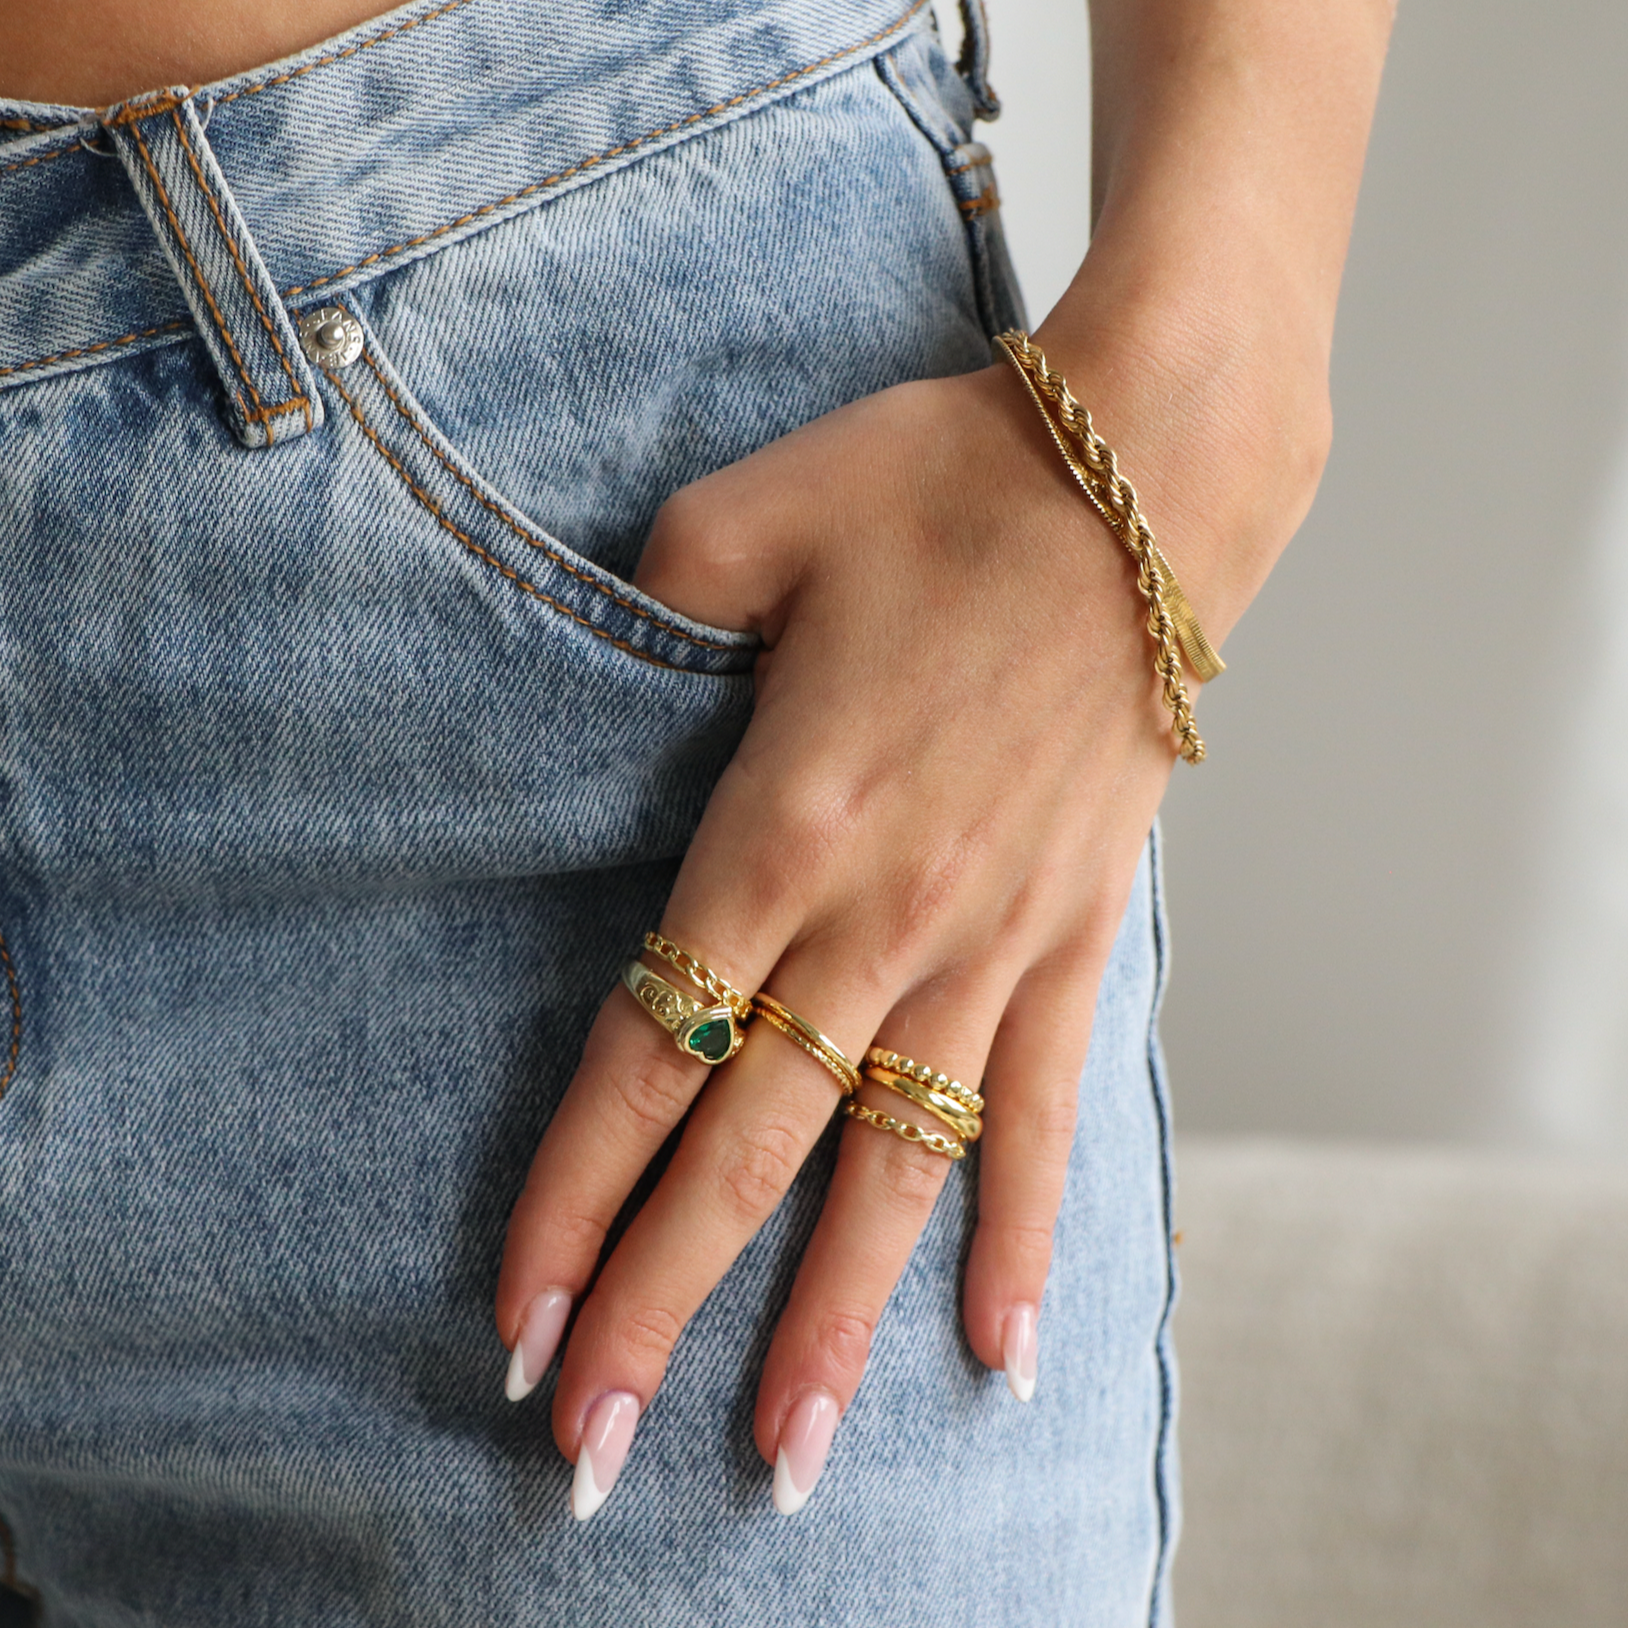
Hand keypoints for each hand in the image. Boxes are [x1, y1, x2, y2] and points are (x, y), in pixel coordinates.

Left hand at [493, 304, 1326, 1517]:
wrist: (1143, 477)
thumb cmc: (943, 483)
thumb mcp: (748, 517)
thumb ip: (654, 605)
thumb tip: (609, 654)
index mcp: (779, 828)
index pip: (648, 1053)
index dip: (573, 1194)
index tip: (519, 1316)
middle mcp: (880, 918)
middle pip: (747, 1151)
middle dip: (660, 1306)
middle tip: (593, 1449)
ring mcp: (989, 943)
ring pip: (891, 1168)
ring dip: (829, 1320)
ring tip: (782, 1456)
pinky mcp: (1075, 935)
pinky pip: (1044, 1109)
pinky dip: (1019, 1233)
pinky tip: (997, 1348)